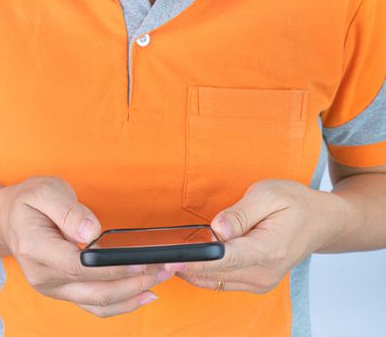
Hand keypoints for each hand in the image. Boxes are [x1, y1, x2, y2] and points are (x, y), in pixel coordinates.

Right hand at [0, 176, 173, 316]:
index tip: (142, 262)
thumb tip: (91, 232)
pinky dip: (121, 304)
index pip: (79, 265)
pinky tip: (143, 295)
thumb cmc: (28, 203)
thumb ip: (67, 210)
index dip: (113, 268)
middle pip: (94, 289)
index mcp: (36, 248)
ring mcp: (53, 287)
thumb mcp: (44, 191)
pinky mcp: (64, 290)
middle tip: (166, 268)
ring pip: (98, 302)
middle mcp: (43, 276)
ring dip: (133, 294)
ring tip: (162, 279)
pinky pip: (94, 305)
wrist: (8, 220)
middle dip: (134, 282)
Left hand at [164, 179, 348, 292]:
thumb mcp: (269, 194)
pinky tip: (190, 258)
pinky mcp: (254, 282)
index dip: (194, 260)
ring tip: (168, 254)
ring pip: (213, 282)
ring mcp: (260, 282)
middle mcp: (263, 273)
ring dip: (190, 270)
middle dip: (183, 266)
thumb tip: (217, 229)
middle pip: (213, 274)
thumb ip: (240, 213)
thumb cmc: (296, 204)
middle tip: (156, 254)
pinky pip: (220, 282)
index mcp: (267, 250)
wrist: (321, 222)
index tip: (169, 260)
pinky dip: (202, 272)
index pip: (223, 260)